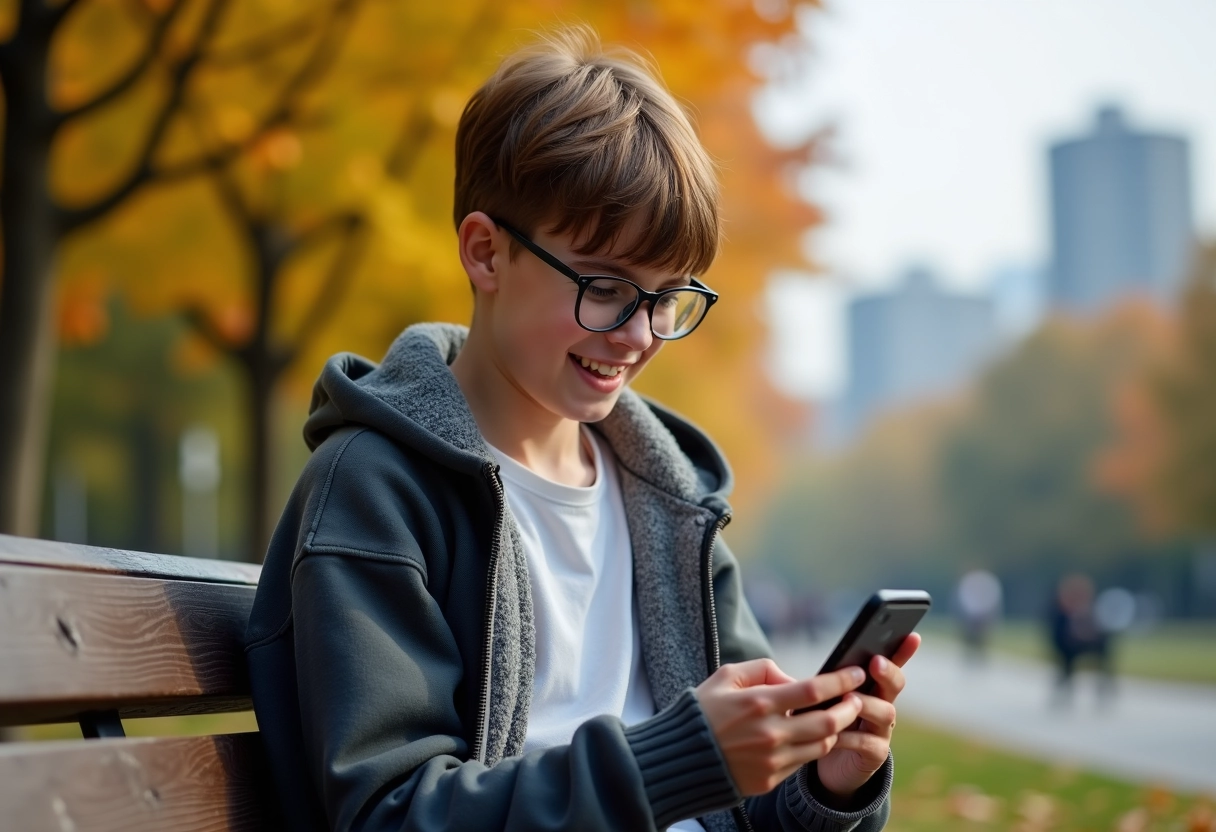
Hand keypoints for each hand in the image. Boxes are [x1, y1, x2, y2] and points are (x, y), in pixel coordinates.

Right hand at [694, 658, 867, 796]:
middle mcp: (770, 733)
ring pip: (822, 745)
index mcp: (759, 702)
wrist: (681, 758)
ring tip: (839, 717)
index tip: (857, 673)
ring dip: (836, 730)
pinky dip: (814, 747)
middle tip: (857, 699)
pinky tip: (814, 736)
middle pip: (828, 721)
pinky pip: (803, 762)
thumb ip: (762, 669)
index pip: (813, 690)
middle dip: (850, 708)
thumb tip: (792, 678)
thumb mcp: (726, 676)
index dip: (841, 681)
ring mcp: (772, 760)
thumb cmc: (703, 711)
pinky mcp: (770, 780)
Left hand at [816, 634, 920, 799]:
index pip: (891, 664)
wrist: (828, 766)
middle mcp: (882, 706)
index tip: (912, 634)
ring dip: (868, 704)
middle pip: (895, 686)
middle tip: (876, 662)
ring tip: (850, 699)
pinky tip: (834, 733)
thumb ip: (826, 681)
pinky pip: (867, 742)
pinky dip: (850, 736)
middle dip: (888, 672)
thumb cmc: (825, 722)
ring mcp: (882, 731)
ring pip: (885, 713)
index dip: (903, 650)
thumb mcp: (824, 697)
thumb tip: (807, 665)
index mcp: (872, 687)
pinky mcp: (874, 754)